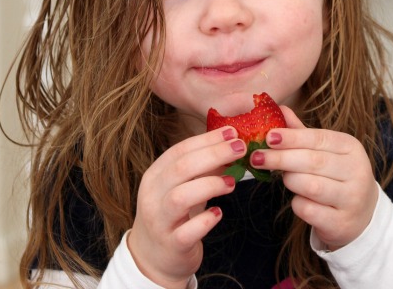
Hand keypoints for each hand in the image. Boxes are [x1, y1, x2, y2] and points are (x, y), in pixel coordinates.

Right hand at [127, 126, 244, 288]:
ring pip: (180, 197)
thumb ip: (201, 169)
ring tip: (231, 182)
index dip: (206, 140)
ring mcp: (159, 221)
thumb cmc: (172, 215)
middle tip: (240, 149)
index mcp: (154, 176)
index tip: (231, 132)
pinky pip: (187, 231)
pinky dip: (206, 220)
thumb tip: (230, 147)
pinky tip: (219, 213)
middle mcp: (152, 196)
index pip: (179, 150)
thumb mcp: (182, 187)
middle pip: (181, 168)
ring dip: (209, 185)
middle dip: (213, 154)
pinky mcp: (171, 245)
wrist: (152, 259)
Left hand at [250, 106, 378, 249]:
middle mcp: (357, 171)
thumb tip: (279, 108)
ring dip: (290, 180)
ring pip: (310, 186)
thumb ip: (301, 133)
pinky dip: (297, 204)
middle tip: (257, 157)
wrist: (361, 216)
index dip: (292, 137)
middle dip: (281, 158)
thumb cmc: (336, 176)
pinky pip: (309, 210)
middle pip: (313, 161)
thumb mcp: (324, 152)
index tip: (268, 137)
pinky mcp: (342, 223)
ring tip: (283, 177)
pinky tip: (299, 200)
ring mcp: (352, 198)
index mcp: (351, 147)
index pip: (318, 138)